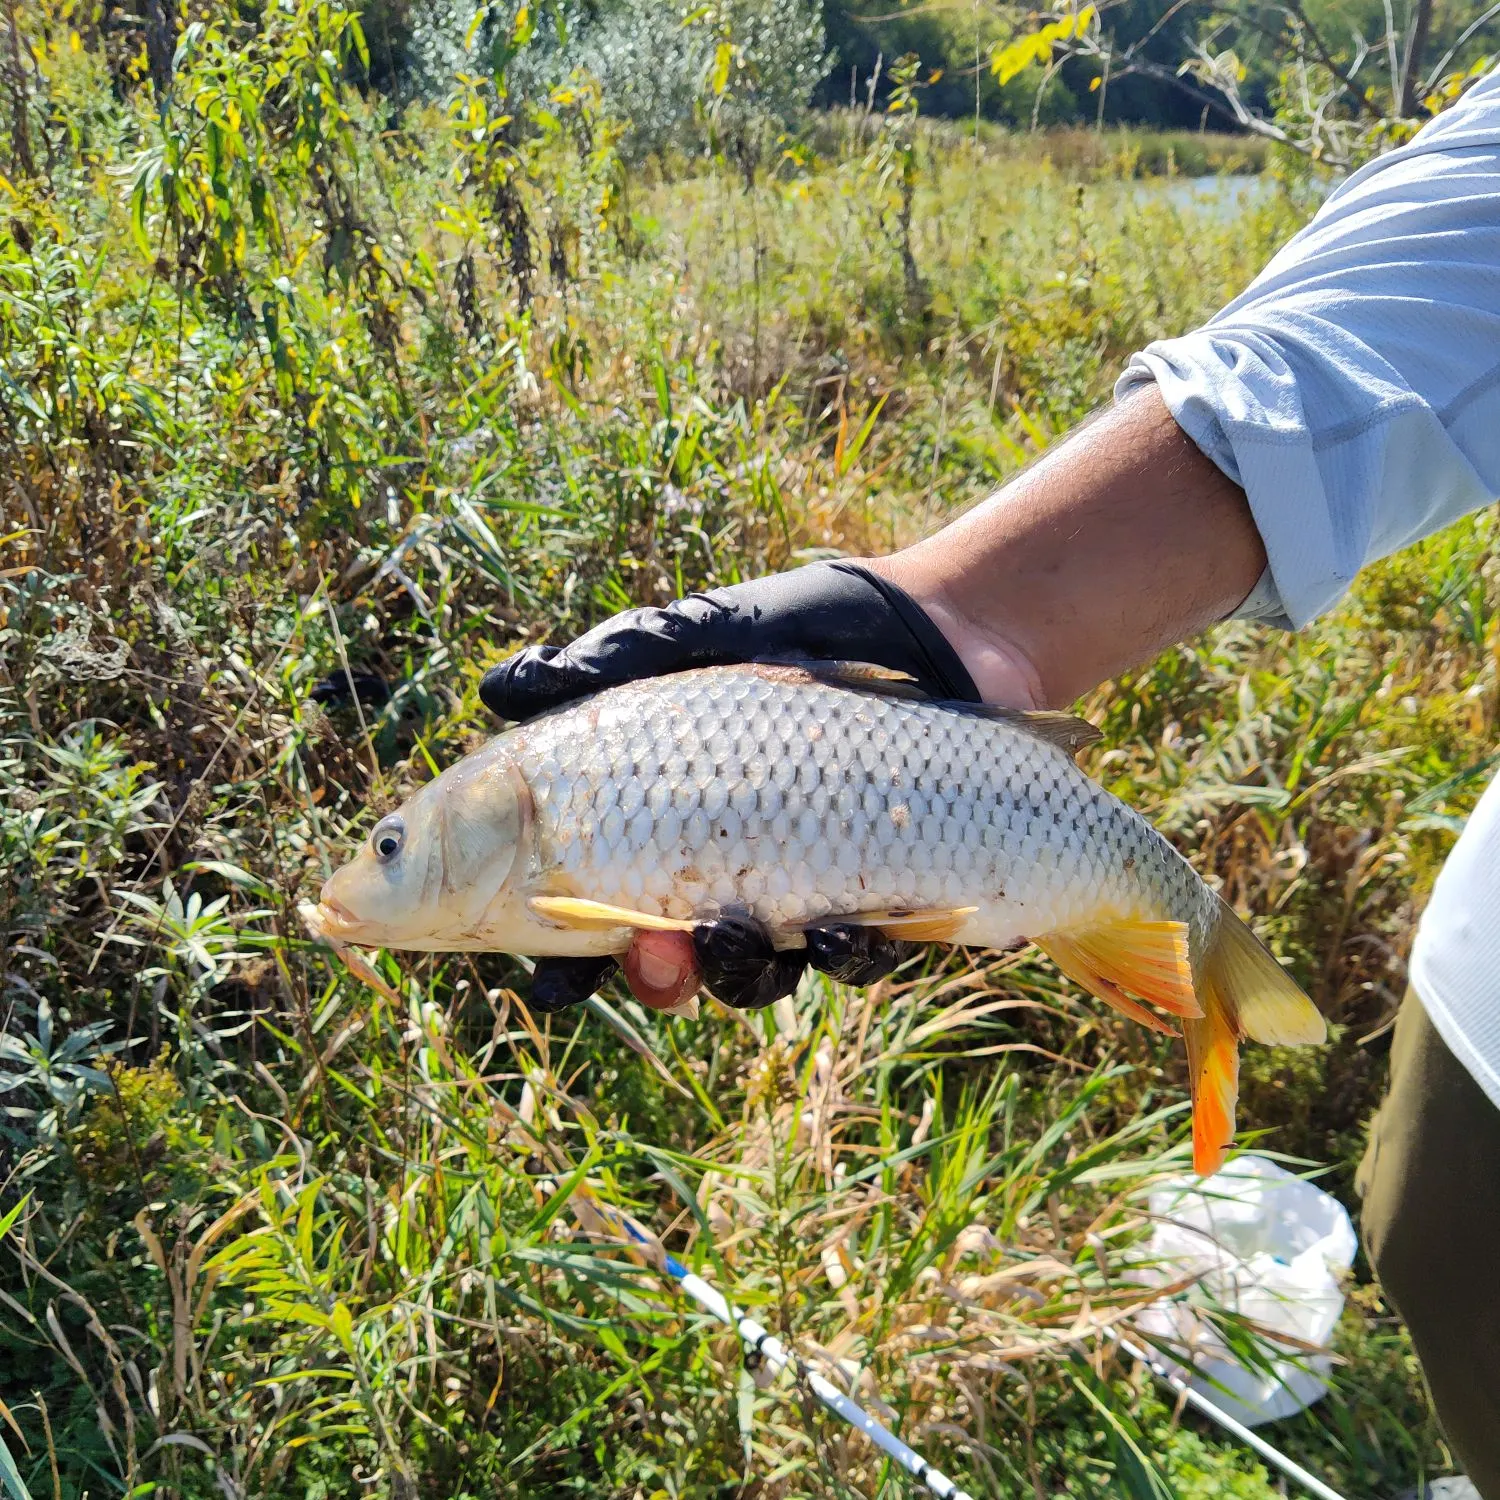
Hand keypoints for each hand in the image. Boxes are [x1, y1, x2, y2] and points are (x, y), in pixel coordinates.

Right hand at [481, 560, 984, 1013]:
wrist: (931, 627)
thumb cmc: (798, 628)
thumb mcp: (692, 639)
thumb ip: (602, 667)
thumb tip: (495, 690)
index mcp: (664, 826)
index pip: (596, 906)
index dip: (568, 954)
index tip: (552, 974)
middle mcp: (726, 873)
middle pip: (673, 963)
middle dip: (658, 976)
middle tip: (655, 956)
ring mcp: (805, 894)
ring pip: (759, 974)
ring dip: (741, 972)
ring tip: (738, 933)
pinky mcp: (889, 901)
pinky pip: (858, 959)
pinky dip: (846, 954)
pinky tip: (843, 928)